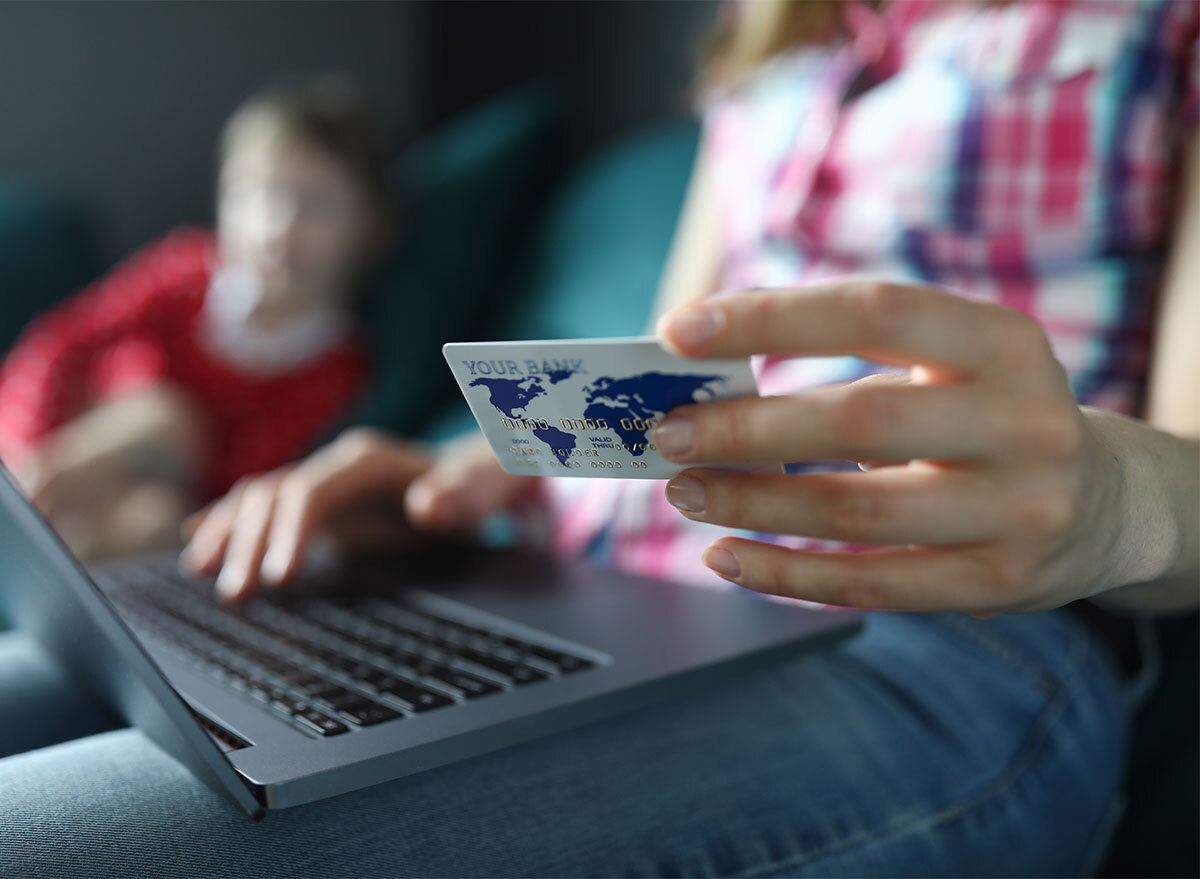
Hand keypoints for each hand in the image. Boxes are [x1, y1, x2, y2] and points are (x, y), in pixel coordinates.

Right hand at [181, 428, 539, 602]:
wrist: (480, 476)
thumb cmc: (482, 486)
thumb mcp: (484, 491)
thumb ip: (461, 497)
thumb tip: (426, 505)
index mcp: (368, 460)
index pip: (312, 491)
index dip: (290, 531)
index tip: (279, 578)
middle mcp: (336, 466)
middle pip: (275, 496)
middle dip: (249, 543)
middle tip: (235, 597)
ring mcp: (324, 483)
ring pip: (258, 500)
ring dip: (228, 534)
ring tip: (200, 573)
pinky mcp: (319, 505)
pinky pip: (263, 509)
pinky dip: (230, 524)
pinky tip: (200, 543)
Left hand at [654, 280, 1130, 614]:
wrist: (1102, 504)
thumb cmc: (987, 416)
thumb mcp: (948, 366)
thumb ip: (849, 360)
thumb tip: (708, 377)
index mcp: (1002, 343)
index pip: (874, 311)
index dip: (770, 317)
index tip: (679, 331)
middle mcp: (1023, 422)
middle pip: (860, 420)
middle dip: (747, 428)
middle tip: (668, 433)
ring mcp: (1018, 510)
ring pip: (857, 510)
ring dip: (753, 504)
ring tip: (684, 492)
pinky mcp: (996, 583)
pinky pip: (869, 583)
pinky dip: (784, 573)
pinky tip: (726, 558)